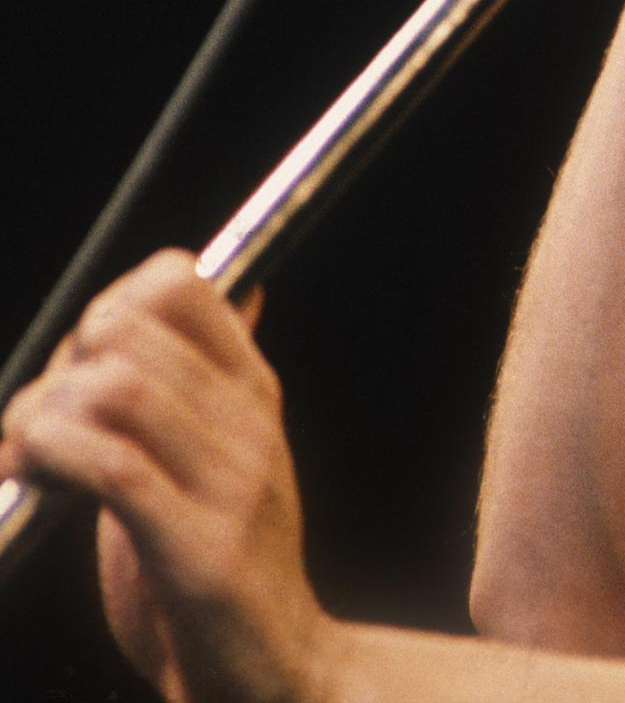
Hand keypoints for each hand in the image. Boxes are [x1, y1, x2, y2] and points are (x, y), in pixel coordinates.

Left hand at [0, 252, 330, 702]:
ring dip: (43, 419)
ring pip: (115, 389)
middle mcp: (249, 422)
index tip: (80, 367)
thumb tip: (233, 290)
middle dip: (54, 370)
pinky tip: (39, 484)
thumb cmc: (222, 564)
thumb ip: (212, 378)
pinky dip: (53, 461)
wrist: (268, 669)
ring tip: (33, 463)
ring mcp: (230, 482)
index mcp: (252, 391)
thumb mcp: (230, 451)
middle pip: (126, 330)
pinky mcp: (199, 545)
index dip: (106, 307)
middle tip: (38, 429)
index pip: (179, 284)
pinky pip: (112, 465)